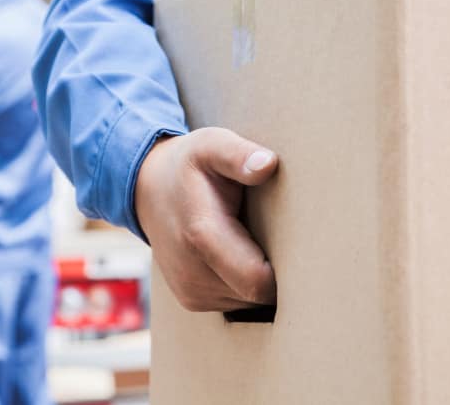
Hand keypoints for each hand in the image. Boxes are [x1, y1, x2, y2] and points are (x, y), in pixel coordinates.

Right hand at [135, 127, 278, 311]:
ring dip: (260, 280)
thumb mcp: (211, 146)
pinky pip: (235, 303)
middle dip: (278, 275)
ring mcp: (190, 291)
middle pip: (257, 295)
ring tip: (258, 242)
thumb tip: (267, 164)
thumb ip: (238, 155)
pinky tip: (242, 255)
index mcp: (202, 234)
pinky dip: (244, 285)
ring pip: (248, 303)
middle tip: (284, 239)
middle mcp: (192, 272)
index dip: (286, 270)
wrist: (148, 189)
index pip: (257, 281)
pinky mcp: (192, 300)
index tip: (301, 246)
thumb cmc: (189, 165)